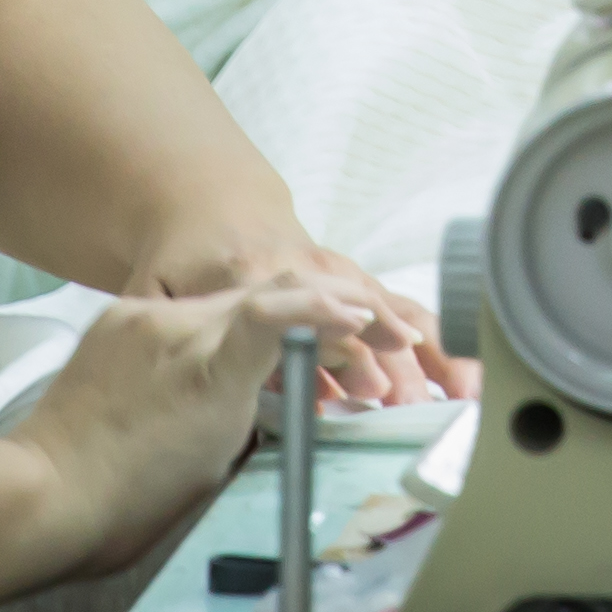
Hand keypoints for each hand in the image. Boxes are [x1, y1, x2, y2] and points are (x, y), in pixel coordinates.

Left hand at [7, 283, 327, 585]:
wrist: (45, 495)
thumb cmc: (126, 504)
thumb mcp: (216, 462)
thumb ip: (251, 403)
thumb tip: (277, 381)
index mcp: (208, 371)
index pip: (280, 309)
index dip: (328, 309)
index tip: (364, 320)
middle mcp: (177, 330)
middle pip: (265, 293)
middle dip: (320, 308)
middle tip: (358, 332)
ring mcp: (144, 319)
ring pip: (225, 298)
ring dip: (269, 315)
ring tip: (290, 349)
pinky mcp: (117, 319)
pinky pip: (182, 310)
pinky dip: (214, 326)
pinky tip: (219, 353)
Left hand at [132, 233, 472, 406]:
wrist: (211, 209)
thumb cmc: (179, 260)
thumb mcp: (154, 287)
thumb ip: (170, 320)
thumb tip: (192, 357)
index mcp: (247, 271)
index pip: (292, 295)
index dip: (324, 317)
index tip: (355, 342)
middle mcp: (300, 265)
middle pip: (354, 307)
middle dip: (387, 353)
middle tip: (408, 402)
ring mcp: (330, 271)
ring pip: (384, 306)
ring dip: (422, 349)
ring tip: (457, 392)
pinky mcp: (349, 282)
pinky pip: (392, 308)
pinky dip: (426, 341)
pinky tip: (456, 378)